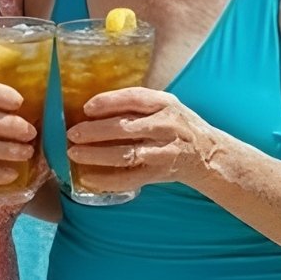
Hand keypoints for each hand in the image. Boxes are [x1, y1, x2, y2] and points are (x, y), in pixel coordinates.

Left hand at [65, 87, 220, 190]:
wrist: (207, 154)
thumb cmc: (179, 125)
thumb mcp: (166, 105)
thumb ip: (138, 104)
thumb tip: (93, 107)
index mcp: (166, 104)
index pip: (134, 98)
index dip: (109, 102)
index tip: (87, 107)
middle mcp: (166, 126)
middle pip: (125, 128)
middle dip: (95, 131)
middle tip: (73, 134)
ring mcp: (163, 152)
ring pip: (125, 154)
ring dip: (96, 155)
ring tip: (74, 154)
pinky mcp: (158, 173)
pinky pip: (128, 179)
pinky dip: (106, 180)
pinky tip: (88, 178)